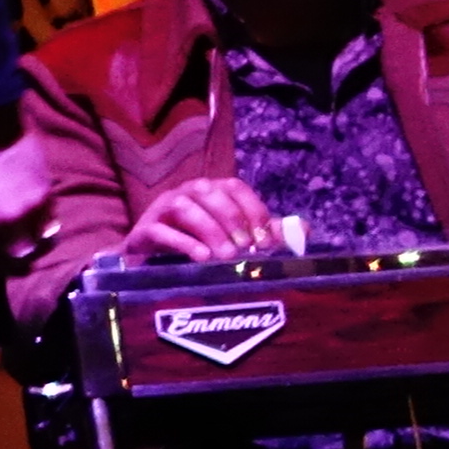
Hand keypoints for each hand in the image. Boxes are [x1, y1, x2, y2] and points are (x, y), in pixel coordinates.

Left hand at [0, 123, 55, 245]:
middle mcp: (6, 220)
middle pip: (21, 253)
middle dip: (19, 254)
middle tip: (18, 250)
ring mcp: (30, 207)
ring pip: (42, 236)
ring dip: (37, 235)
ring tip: (33, 231)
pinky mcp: (48, 191)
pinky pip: (51, 215)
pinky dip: (46, 217)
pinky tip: (39, 211)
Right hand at [120, 174, 290, 267]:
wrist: (147, 261)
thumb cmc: (195, 244)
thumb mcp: (233, 237)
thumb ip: (264, 233)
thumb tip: (304, 229)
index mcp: (210, 191)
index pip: (234, 187)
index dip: (252, 209)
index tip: (265, 239)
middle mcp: (186, 193)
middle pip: (210, 193)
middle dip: (232, 220)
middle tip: (245, 248)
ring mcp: (162, 209)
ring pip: (185, 207)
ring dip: (209, 230)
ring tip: (224, 256)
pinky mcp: (145, 230)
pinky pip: (162, 230)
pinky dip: (183, 242)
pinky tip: (201, 258)